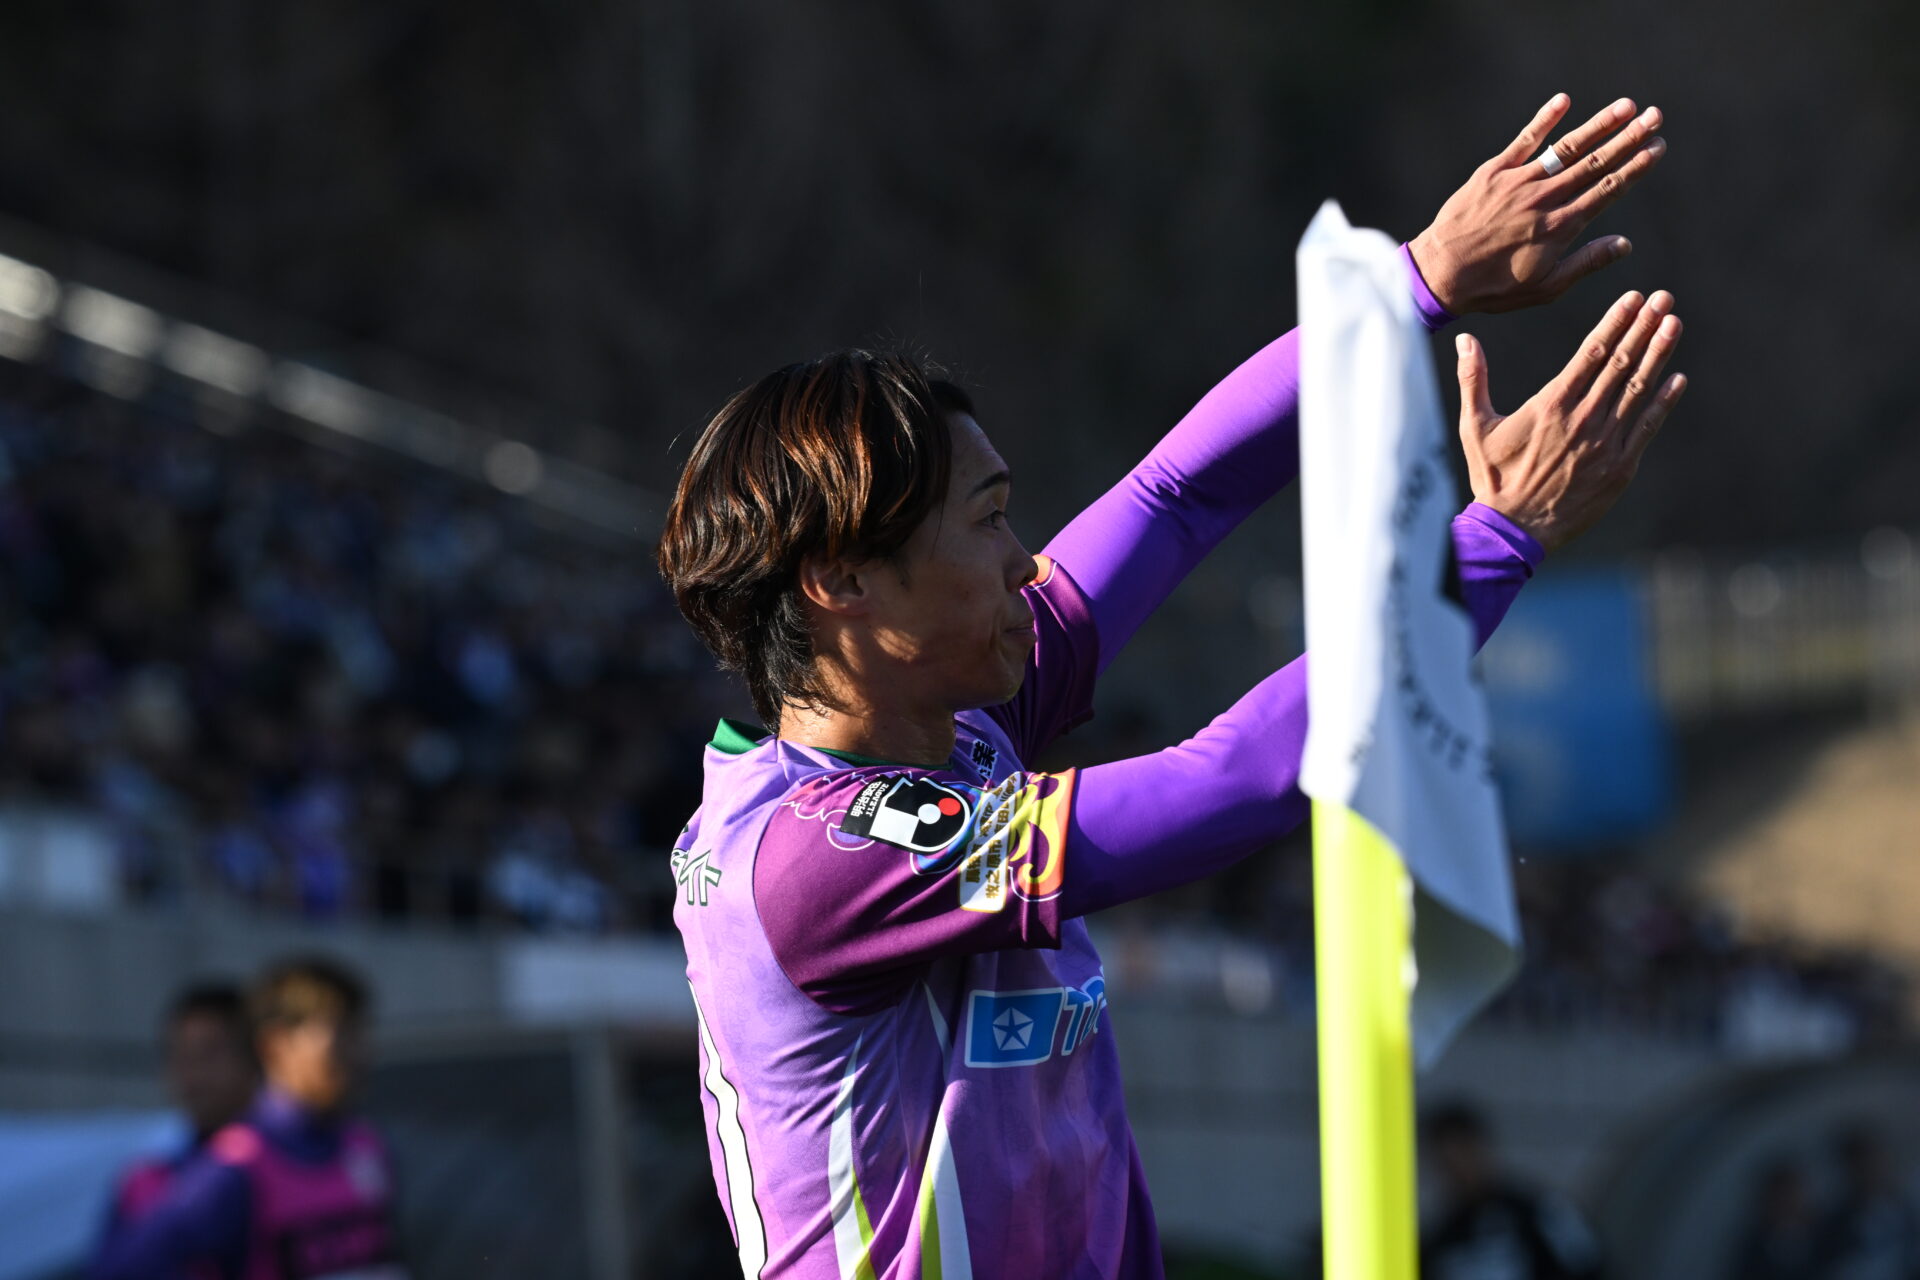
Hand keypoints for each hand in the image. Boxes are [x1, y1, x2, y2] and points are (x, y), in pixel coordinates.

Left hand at [1411, 94, 1666, 315]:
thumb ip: (1586, 262)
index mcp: (1561, 227)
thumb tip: (1625, 244)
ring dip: (1599, 125)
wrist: (1440, 273)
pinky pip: (1523, 141)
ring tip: (1627, 106)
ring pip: (1567, 148)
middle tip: (1656, 116)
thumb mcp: (1545, 287)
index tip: (1658, 147)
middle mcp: (1544, 199)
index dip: (1636, 167)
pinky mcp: (1493, 172)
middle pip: (1596, 162)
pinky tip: (1564, 101)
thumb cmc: (1494, 287)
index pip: (1608, 189)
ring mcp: (1518, 182)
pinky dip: (1544, 120)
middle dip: (1629, 138)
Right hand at [1455, 290, 1686, 550]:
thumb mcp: (1475, 427)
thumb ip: (1473, 380)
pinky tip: (1677, 379)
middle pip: (1621, 363)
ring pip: (1638, 390)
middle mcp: (1583, 419)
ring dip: (1658, 355)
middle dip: (1644, 328)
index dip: (1615, 322)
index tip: (1633, 299)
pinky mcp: (1619, 468)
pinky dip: (1663, 402)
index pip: (1592, 353)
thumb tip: (1464, 341)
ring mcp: (1605, 444)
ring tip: (1674, 325)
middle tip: (1663, 299)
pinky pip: (1647, 427)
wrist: (1514, 530)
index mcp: (1551, 405)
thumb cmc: (1492, 478)